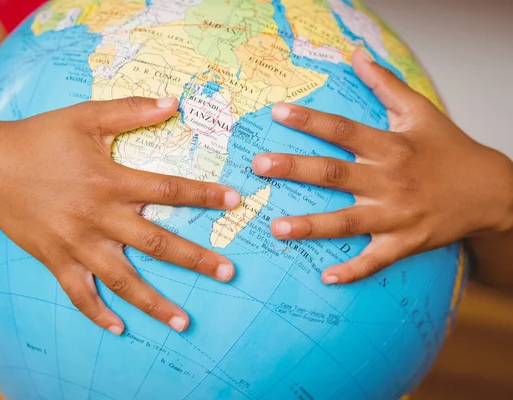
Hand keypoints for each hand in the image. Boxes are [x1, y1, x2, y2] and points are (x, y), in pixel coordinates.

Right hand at [0, 97, 240, 333]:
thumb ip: (131, 110)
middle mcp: (98, 217)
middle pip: (156, 243)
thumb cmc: (38, 137)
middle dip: (196, 259)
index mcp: (111, 181)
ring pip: (122, 280)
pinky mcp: (54, 260)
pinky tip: (119, 328)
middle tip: (228, 272)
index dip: (205, 195)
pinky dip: (97, 313)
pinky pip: (78, 294)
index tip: (235, 201)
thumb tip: (174, 102)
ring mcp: (76, 244)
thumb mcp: (85, 116)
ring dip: (155, 302)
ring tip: (184, 322)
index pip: (170, 190)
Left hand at [252, 49, 512, 284]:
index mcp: (390, 146)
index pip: (343, 130)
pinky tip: (327, 278)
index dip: (310, 120)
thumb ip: (385, 84)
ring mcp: (397, 214)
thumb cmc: (449, 149)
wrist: (490, 190)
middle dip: (295, 169)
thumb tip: (358, 54)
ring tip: (276, 228)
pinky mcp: (406, 242)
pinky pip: (376, 260)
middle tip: (259, 166)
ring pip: (348, 221)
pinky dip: (354, 271)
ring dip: (312, 226)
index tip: (277, 112)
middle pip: (335, 174)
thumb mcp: (420, 111)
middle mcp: (389, 179)